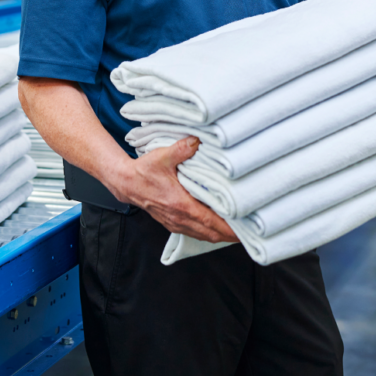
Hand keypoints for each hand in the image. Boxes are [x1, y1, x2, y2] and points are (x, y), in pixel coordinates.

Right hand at [113, 137, 238, 243]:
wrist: (126, 183)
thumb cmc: (143, 171)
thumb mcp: (163, 156)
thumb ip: (182, 148)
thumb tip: (197, 140)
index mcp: (181, 205)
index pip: (211, 222)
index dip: (230, 228)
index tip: (246, 230)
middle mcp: (180, 218)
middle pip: (211, 234)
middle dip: (231, 235)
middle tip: (250, 233)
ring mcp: (175, 222)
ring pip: (204, 235)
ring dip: (220, 235)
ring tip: (238, 231)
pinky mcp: (172, 222)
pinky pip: (195, 232)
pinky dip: (209, 232)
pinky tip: (216, 227)